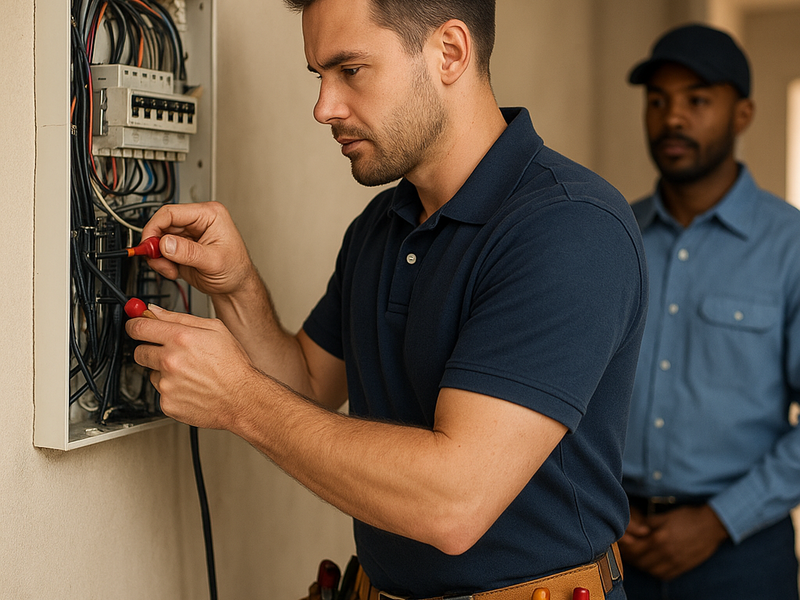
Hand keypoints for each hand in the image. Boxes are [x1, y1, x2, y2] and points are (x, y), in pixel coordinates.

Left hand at [126, 305, 265, 429]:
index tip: (136, 326)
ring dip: (163, 371)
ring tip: (189, 373)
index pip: (139, 327)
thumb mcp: (215, 329)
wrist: (242, 398)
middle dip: (150, 349)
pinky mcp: (167, 403)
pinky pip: (160, 392)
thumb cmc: (233, 365)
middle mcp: (170, 361)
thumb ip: (180, 317)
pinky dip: (172, 389)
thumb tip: (155, 311)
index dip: (135, 324)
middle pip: (139, 351)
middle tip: (169, 353)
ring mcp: (166, 384)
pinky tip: (190, 387)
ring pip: (151, 373)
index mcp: (180, 338)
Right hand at [141, 201, 257, 297]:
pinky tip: (174, 271)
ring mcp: (188, 236)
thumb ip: (189, 252)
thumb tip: (166, 244)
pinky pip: (161, 252)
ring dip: (159, 258)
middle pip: (162, 225)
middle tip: (158, 261)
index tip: (148, 244)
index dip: (155, 227)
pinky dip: (162, 264)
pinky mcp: (181, 249)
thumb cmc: (236, 270)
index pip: (171, 212)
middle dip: (156, 246)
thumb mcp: (214, 261)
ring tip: (171, 270)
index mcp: (209, 215)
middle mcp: (197, 222)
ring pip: (159, 240)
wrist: (236, 287)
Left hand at [619, 504, 728, 580]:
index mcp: (660, 539)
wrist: (712, 525)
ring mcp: (675, 562)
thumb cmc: (688, 517)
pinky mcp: (683, 567)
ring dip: (641, 565)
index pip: (634, 549)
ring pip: (650, 570)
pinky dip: (654, 571)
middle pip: (640, 561)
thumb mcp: (664, 516)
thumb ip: (647, 524)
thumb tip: (634, 530)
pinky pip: (663, 575)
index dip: (625, 546)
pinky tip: (652, 564)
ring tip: (638, 556)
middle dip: (631, 556)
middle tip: (628, 549)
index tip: (622, 541)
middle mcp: (666, 553)